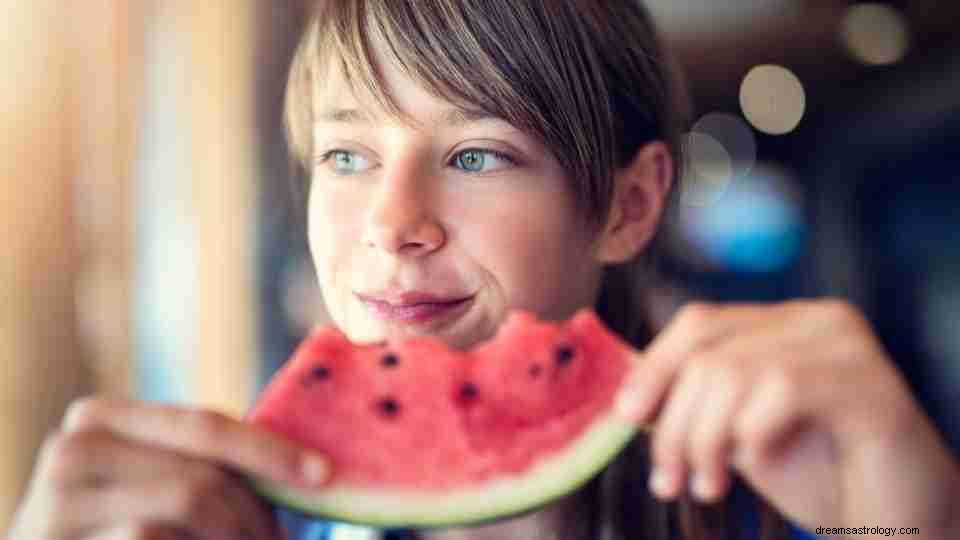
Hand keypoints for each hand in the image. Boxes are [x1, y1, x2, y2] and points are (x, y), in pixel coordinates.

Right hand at [8, 396, 330, 539]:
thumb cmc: (113, 526)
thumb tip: (309, 460)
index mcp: (100, 418)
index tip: (324, 473)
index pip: (204, 425)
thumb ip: (203, 462)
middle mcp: (71, 450)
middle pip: (201, 478)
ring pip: (182, 511)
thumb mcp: (154, 480)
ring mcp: (54, 504)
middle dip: (254, 516)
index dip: (269, 449)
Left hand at [617, 299, 959, 536]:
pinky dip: (752, 434)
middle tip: (667, 479)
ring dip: (703, 440)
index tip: (625, 416)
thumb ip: (693, 404)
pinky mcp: (871, 384)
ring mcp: (847, 345)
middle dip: (672, 422)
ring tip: (707, 486)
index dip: (653, 368)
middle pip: (707, 350)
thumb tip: (626, 396)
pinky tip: (756, 463)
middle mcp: (817, 319)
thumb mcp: (737, 432)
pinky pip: (782, 390)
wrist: (895, 520)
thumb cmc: (818, 473)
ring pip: (733, 372)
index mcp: (784, 322)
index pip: (698, 323)